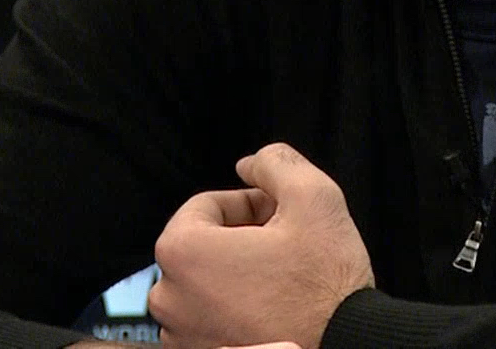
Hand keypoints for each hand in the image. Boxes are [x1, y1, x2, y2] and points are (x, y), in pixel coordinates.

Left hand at [148, 142, 374, 348]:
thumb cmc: (326, 290)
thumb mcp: (314, 199)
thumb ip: (276, 163)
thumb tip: (251, 164)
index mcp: (182, 251)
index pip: (209, 205)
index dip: (252, 203)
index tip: (281, 219)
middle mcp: (168, 297)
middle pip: (204, 244)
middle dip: (243, 238)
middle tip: (286, 247)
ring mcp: (179, 335)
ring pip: (207, 282)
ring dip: (239, 274)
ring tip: (281, 282)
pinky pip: (210, 319)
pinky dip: (235, 310)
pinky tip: (273, 312)